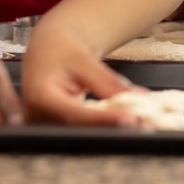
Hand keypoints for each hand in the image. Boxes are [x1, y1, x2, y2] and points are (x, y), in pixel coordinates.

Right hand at [20, 16, 146, 124]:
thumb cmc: (61, 50)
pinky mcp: (55, 130)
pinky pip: (82, 132)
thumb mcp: (85, 60)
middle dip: (112, 129)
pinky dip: (105, 129)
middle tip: (145, 125)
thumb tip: (140, 99)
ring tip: (143, 125)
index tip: (130, 120)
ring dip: (112, 132)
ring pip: (83, 135)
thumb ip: (109, 83)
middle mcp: (39, 118)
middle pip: (80, 130)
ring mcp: (46, 128)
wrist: (47, 49)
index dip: (103, 120)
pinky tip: (127, 125)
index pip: (75, 114)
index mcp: (40, 97)